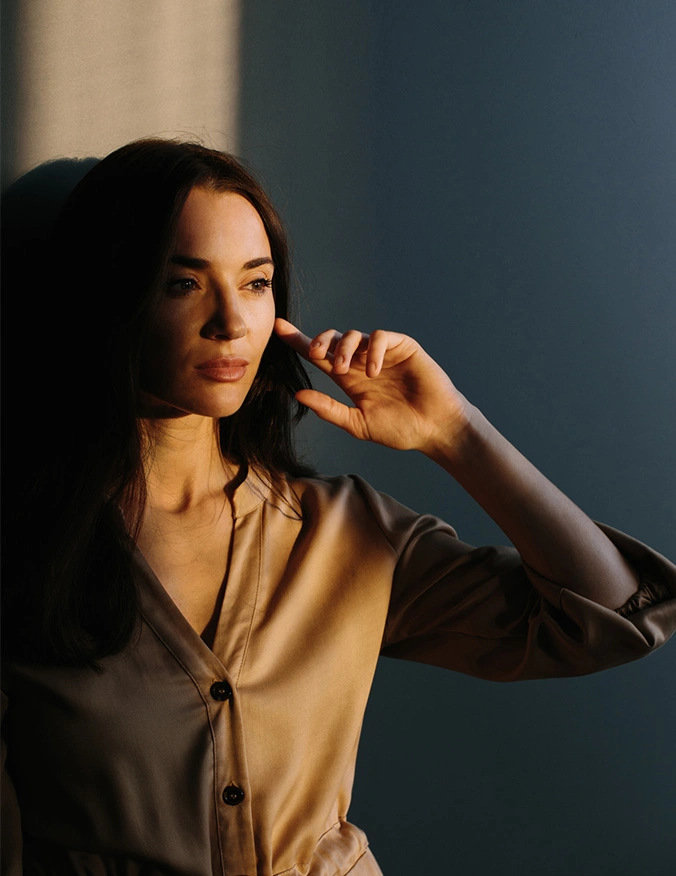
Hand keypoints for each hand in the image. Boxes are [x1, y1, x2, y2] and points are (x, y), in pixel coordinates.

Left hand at [274, 318, 469, 453]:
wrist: (435, 429)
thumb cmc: (400, 429)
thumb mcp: (358, 424)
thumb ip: (329, 410)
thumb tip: (298, 395)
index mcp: (349, 379)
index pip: (319, 356)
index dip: (298, 341)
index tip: (278, 328)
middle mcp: (363, 362)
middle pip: (333, 339)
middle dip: (319, 341)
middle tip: (316, 355)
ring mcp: (383, 353)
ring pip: (354, 335)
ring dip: (344, 348)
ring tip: (345, 370)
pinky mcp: (403, 347)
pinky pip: (381, 337)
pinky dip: (374, 350)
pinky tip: (374, 371)